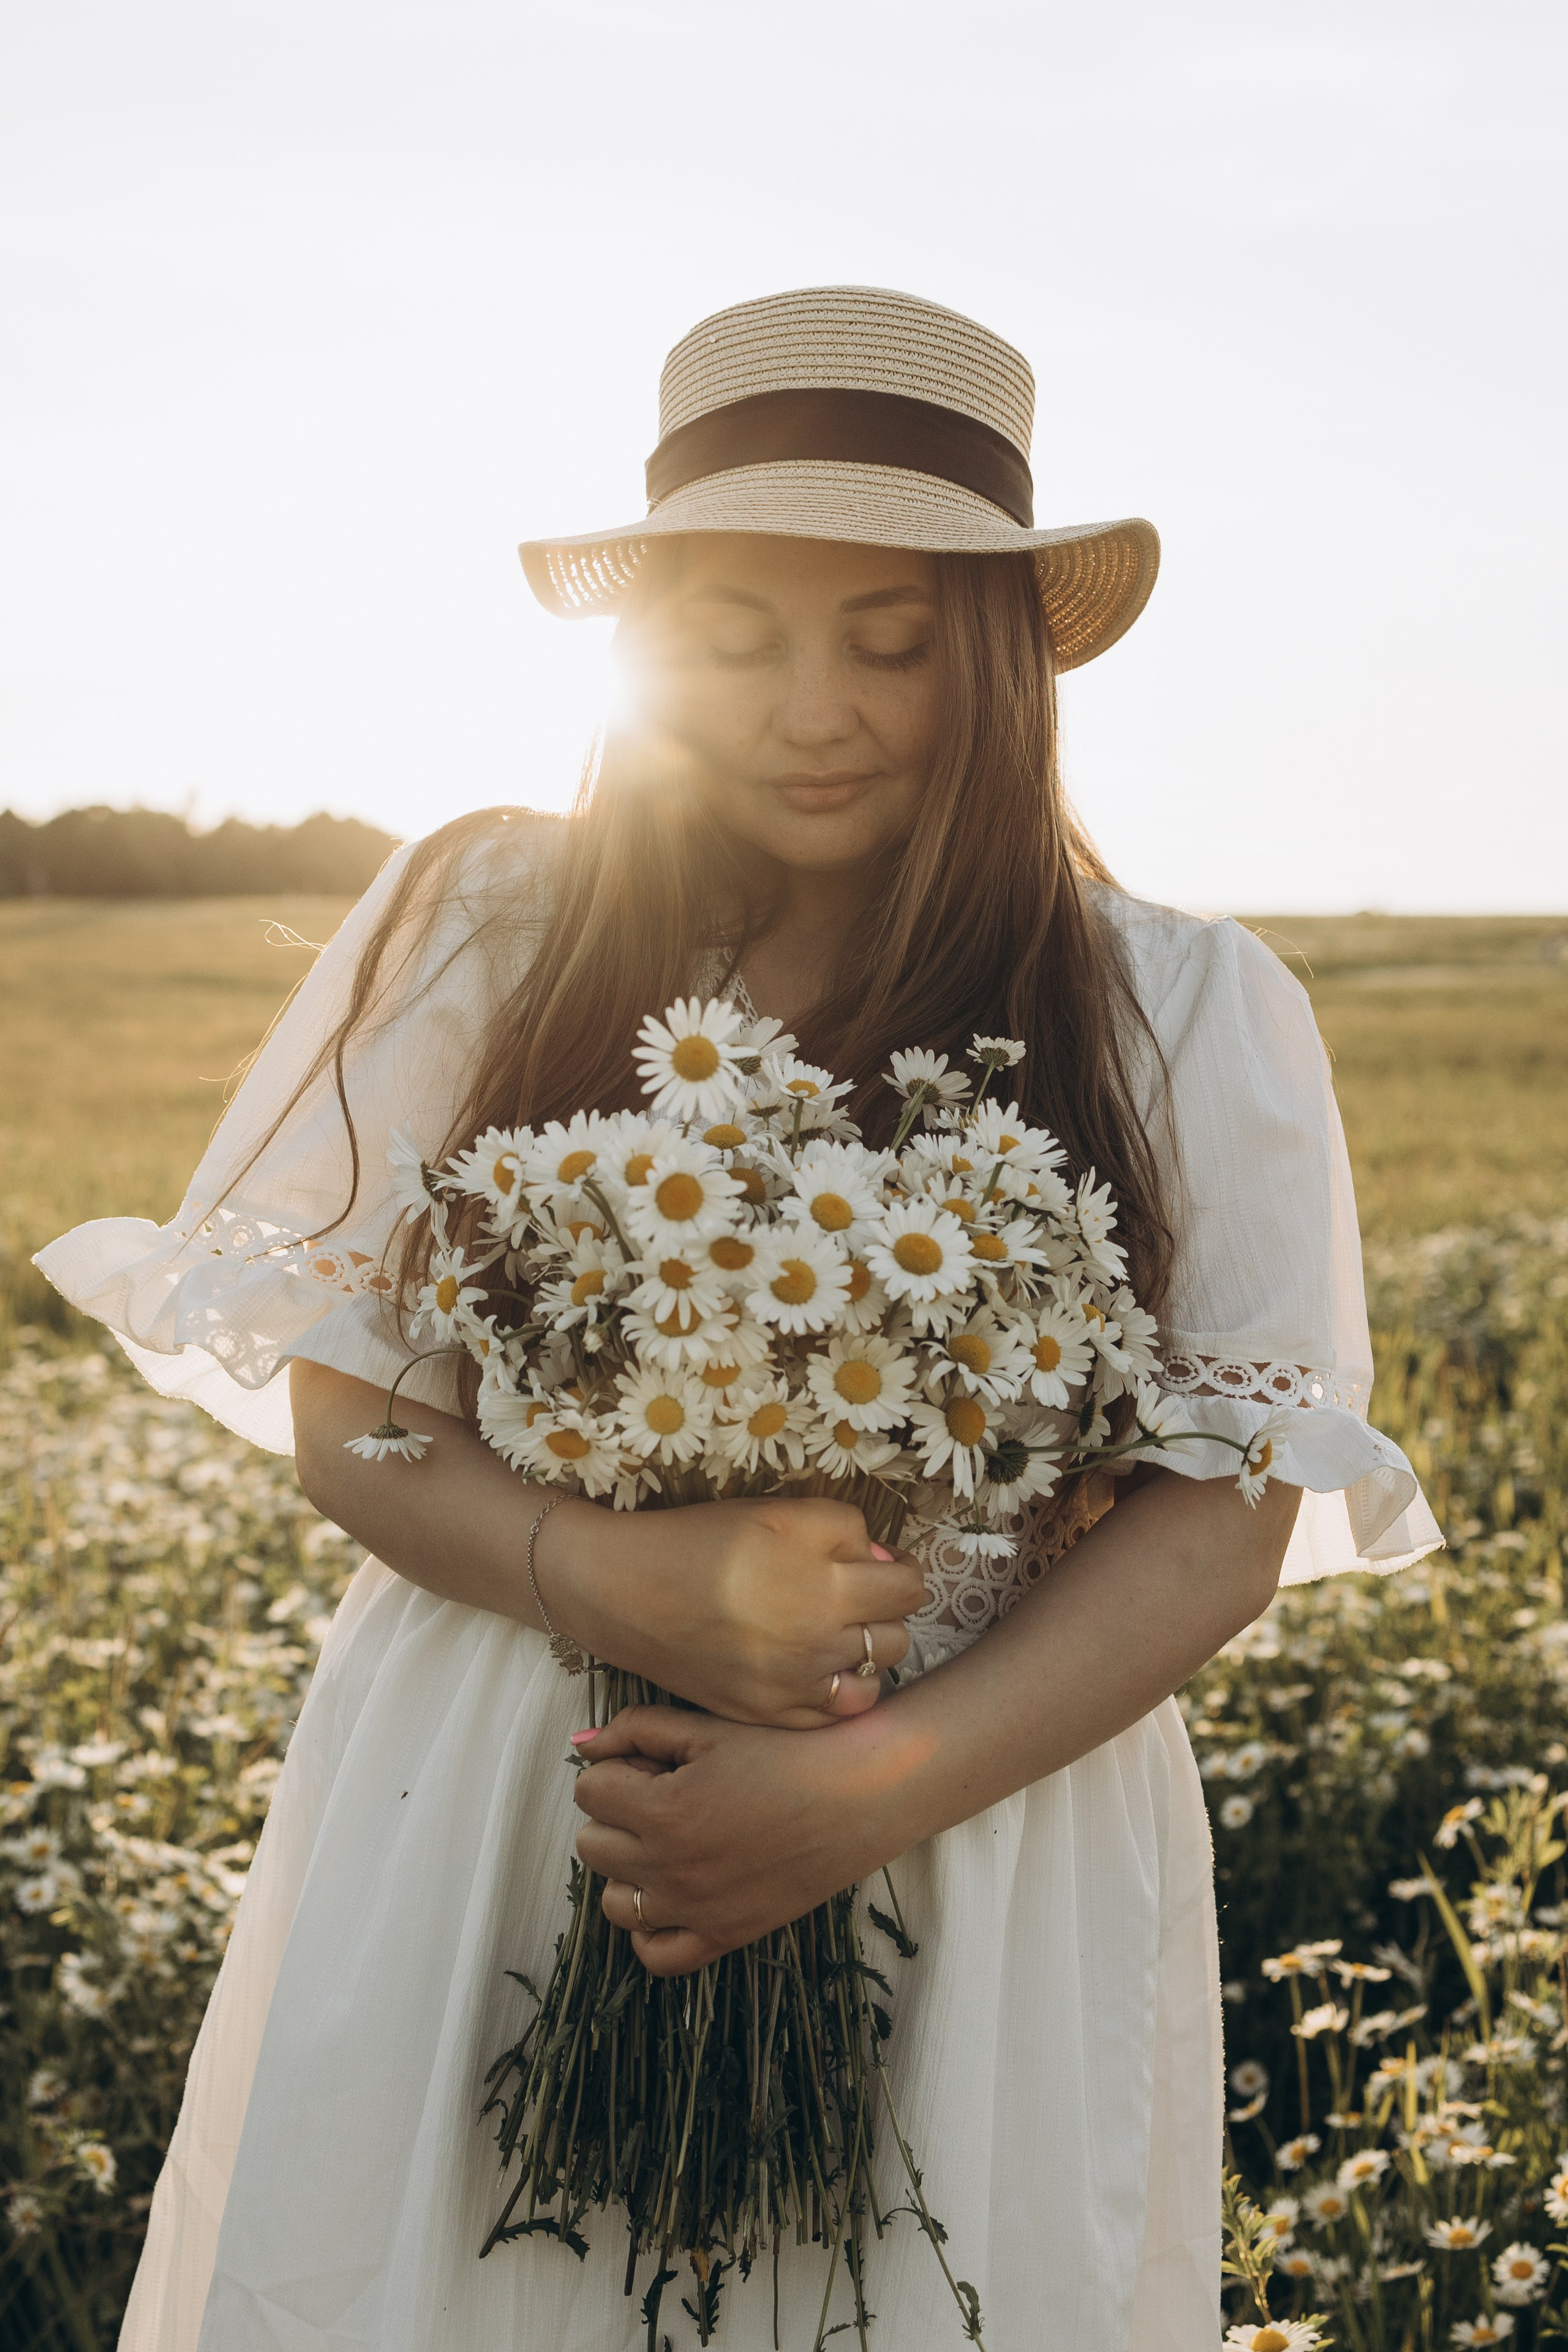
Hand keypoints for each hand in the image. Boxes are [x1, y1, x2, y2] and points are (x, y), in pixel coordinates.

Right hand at [544, 1495, 925, 1728]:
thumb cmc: (701, 1542)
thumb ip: (843, 1530)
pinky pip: (836, 1713)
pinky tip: (817, 1667)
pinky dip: (837, 1691)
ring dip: (865, 1654)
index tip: (879, 1565)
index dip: (900, 1570)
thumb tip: (881, 1561)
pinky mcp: (771, 1713)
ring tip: (835, 1633)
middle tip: (852, 1596)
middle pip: (896, 1635)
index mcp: (826, 1583)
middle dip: (883, 1612)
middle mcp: (818, 1641)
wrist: (627, 1592)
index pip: (908, 1587)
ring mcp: (795, 1685)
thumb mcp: (777, 1513)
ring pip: (873, 1678)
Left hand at [571, 1701, 903, 1974]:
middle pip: (592, 1845)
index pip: (589, 1791)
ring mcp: (697, 1911)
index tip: (652, 1762)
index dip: (616, 1768)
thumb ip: (637, 1729)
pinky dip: (649, 1928)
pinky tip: (669, 1892)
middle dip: (616, 1814)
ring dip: (628, 1867)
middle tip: (662, 1793)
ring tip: (668, 1839)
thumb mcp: (710, 1726)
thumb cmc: (788, 1750)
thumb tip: (581, 1744)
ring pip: (614, 1901)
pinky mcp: (726, 1935)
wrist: (862, 1793)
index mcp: (663, 1811)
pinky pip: (657, 1955)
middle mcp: (671, 1869)